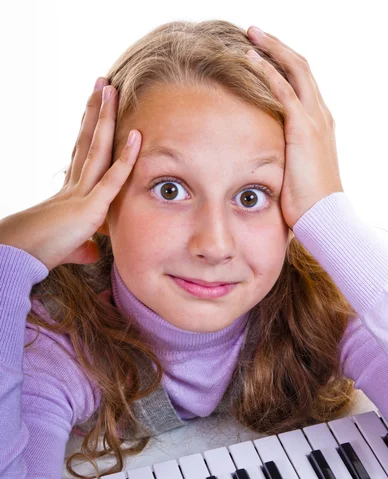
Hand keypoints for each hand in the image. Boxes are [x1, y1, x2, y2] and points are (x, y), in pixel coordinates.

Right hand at [0, 78, 141, 270]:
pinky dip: (126, 159)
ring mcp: (82, 192)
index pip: (83, 155)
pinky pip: (112, 179)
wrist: (21, 255)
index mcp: (71, 192)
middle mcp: (75, 185)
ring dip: (105, 118)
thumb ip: (83, 246)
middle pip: (88, 141)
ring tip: (110, 88)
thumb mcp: (70, 247)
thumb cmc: (41, 251)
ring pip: (98, 148)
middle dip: (97, 111)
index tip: (95, 110)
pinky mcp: (90, 207)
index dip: (90, 132)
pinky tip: (137, 137)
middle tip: (104, 84)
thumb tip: (93, 251)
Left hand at [246, 26, 343, 229]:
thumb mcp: (295, 173)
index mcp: (319, 125)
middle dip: (277, 47)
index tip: (261, 54)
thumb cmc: (307, 203)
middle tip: (254, 33)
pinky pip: (284, 90)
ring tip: (250, 35)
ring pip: (294, 70)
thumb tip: (261, 162)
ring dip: (271, 50)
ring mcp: (314, 120)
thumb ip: (283, 157)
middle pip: (300, 68)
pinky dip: (267, 71)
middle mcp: (320, 116)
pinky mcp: (303, 129)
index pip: (302, 84)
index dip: (283, 65)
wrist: (323, 217)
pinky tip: (249, 59)